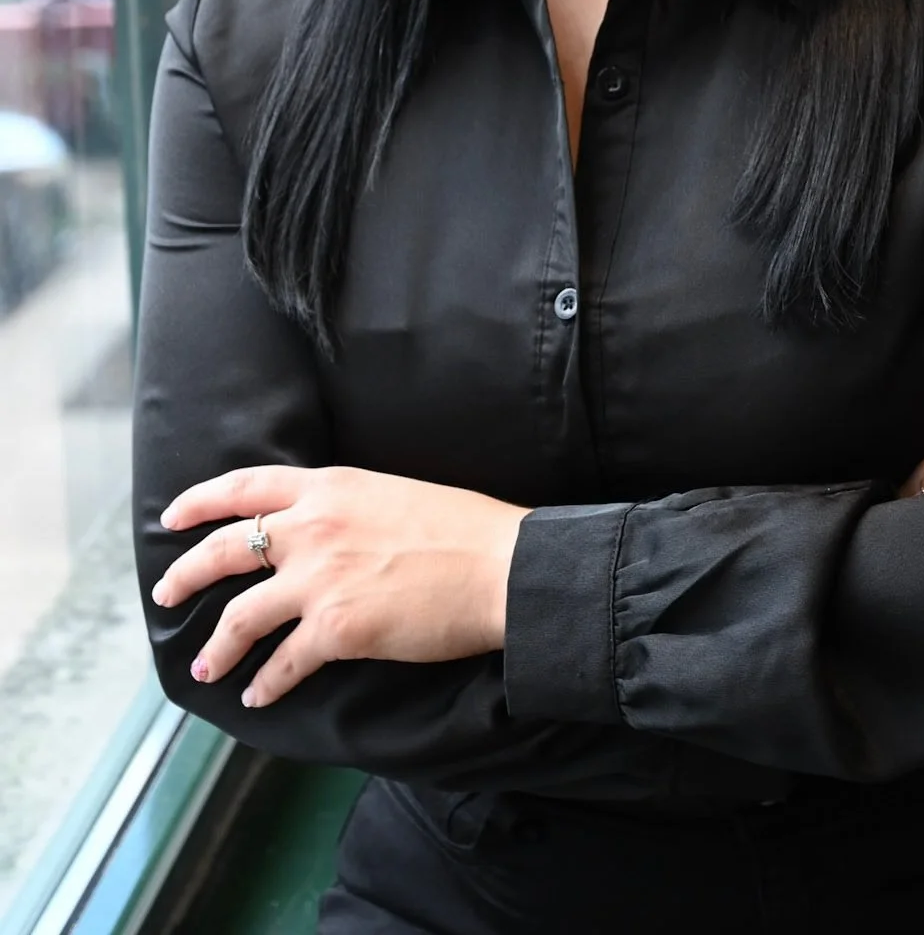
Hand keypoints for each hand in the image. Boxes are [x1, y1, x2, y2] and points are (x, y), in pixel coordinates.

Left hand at [152, 465, 530, 708]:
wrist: (500, 566)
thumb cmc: (463, 529)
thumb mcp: (392, 493)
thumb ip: (347, 507)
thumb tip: (323, 530)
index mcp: (330, 487)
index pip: (245, 485)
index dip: (199, 501)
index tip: (172, 516)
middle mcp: (313, 528)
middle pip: (224, 550)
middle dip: (185, 576)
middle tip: (166, 595)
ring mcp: (320, 581)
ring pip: (239, 618)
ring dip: (215, 648)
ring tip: (205, 669)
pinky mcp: (336, 631)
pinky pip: (281, 664)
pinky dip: (264, 685)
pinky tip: (257, 695)